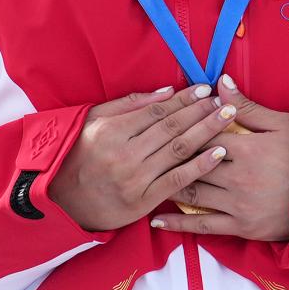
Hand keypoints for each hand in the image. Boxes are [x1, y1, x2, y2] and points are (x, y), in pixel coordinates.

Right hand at [48, 84, 235, 231]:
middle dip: (201, 112)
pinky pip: (177, 181)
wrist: (61, 201)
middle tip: (223, 100)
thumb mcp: (95, 120)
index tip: (204, 87)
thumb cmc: (78, 153)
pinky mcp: (143, 202)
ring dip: (206, 132)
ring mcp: (135, 179)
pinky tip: (218, 153)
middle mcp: (125, 154)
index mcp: (112, 131)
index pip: (157, 111)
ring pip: (178, 151)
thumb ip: (130, 104)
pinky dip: (200, 166)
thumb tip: (166, 91)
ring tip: (227, 118)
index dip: (183, 98)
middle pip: (172, 128)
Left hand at [151, 74, 288, 241]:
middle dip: (170, 157)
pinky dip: (178, 224)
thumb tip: (220, 81)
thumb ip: (246, 105)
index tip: (165, 124)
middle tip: (146, 151)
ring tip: (146, 178)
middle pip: (194, 164)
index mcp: (247, 149)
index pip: (205, 136)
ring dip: (168, 185)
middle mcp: (238, 177)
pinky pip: (204, 226)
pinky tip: (157, 219)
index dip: (184, 129)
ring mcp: (238, 204)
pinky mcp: (241, 227)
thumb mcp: (279, 124)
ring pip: (194, 193)